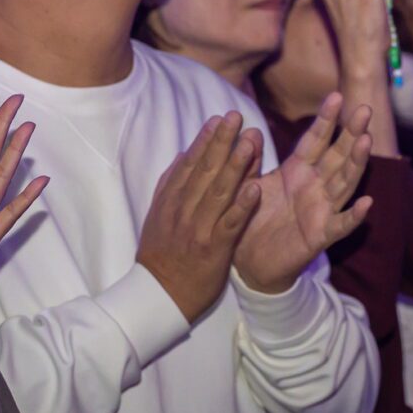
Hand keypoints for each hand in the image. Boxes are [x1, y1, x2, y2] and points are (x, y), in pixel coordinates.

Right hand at [136, 112, 262, 320]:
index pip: (189, 165)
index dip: (205, 141)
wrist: (158, 295)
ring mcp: (198, 229)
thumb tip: (183, 155)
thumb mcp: (156, 216)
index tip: (217, 120)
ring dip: (236, 166)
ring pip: (219, 192)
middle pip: (205, 171)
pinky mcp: (213, 249)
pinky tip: (255, 188)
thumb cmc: (161, 255)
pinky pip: (230, 224)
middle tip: (236, 117)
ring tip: (250, 142)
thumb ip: (169, 186)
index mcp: (169, 201)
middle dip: (222, 142)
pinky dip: (242, 206)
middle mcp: (183, 210)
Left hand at [233, 93, 373, 293]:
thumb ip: (249, 162)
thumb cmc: (251, 218)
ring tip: (366, 141)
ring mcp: (321, 211)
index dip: (326, 120)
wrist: (246, 261)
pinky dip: (353, 216)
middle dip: (351, 133)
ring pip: (344, 183)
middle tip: (364, 109)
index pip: (315, 141)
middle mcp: (315, 187)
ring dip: (356, 163)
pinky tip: (366, 202)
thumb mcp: (247, 185)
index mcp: (297, 171)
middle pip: (337, 156)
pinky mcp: (319, 237)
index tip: (336, 95)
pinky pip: (340, 225)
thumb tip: (247, 130)